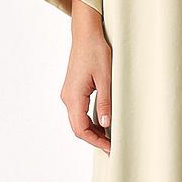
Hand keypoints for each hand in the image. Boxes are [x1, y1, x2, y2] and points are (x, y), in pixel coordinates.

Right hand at [61, 0, 111, 153]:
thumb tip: (106, 124)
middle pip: (78, 128)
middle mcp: (68, 97)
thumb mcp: (105, 78)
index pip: (80, 129)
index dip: (95, 141)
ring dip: (93, 131)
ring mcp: (69, 94)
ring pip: (78, 120)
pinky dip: (91, 121)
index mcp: (74, 96)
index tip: (110, 148)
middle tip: (113, 146)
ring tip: (111, 137)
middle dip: (95, 139)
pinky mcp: (73, 90)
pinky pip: (80, 111)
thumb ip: (105, 103)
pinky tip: (104, 123)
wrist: (86, 33)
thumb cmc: (96, 51)